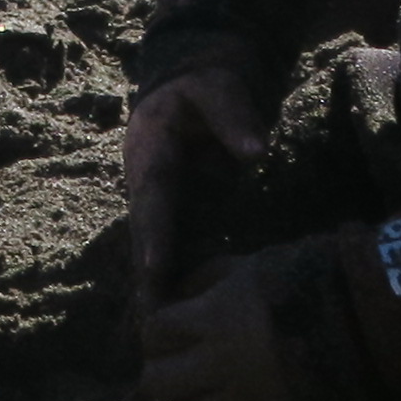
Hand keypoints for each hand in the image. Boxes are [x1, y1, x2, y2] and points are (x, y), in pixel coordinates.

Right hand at [121, 59, 269, 313]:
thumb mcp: (216, 86)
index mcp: (151, 149)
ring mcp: (160, 194)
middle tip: (148, 319)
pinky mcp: (177, 204)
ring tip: (155, 327)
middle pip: (146, 232)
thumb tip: (255, 151)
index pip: (153, 197)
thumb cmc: (205, 78)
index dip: (154, 234)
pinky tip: (178, 307)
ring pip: (155, 244)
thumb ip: (234, 115)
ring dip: (155, 283)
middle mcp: (147, 178)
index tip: (153, 269)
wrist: (194, 74)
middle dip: (146, 275)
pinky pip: (175, 242)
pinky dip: (173, 274)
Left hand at [134, 240, 318, 400]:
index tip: (169, 336)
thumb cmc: (305, 282)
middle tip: (178, 372)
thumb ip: (208, 278)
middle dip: (160, 377)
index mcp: (210, 319)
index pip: (152, 333)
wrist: (363, 320)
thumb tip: (179, 292)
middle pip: (154, 385)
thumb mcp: (250, 266)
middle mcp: (217, 364)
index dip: (156, 335)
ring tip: (202, 400)